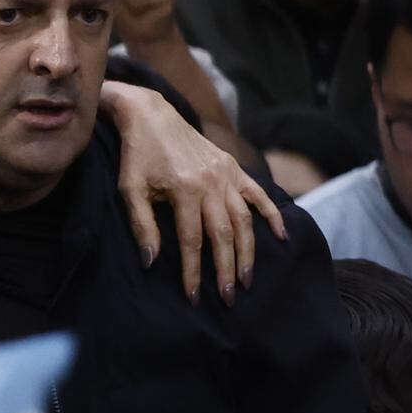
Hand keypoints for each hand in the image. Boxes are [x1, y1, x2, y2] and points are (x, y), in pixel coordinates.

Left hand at [97, 80, 281, 300]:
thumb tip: (152, 262)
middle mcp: (211, 184)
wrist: (151, 115)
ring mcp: (226, 175)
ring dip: (248, 251)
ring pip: (244, 220)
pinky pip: (259, 193)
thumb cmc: (137, 156)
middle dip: (227, 269)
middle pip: (224, 235)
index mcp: (184, 190)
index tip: (194, 297)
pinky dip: (272, 214)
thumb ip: (143, 226)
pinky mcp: (234, 167)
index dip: (193, 272)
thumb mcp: (130, 190)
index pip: (191, 241)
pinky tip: (281, 236)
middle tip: (230, 297)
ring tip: (248, 278)